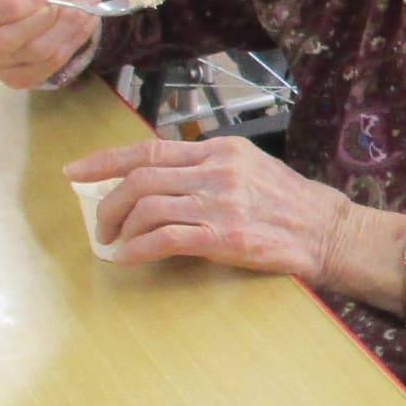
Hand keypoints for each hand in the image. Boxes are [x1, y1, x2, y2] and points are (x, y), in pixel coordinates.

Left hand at [63, 136, 375, 286]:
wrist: (330, 232)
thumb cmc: (292, 203)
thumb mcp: (252, 167)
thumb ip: (209, 168)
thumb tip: (162, 179)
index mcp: (221, 150)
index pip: (149, 148)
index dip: (104, 160)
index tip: (76, 171)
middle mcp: (217, 171)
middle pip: (140, 179)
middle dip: (107, 203)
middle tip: (101, 224)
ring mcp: (220, 204)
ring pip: (147, 207)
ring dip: (120, 227)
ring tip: (116, 242)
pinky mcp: (225, 238)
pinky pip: (165, 240)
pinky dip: (138, 249)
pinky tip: (130, 257)